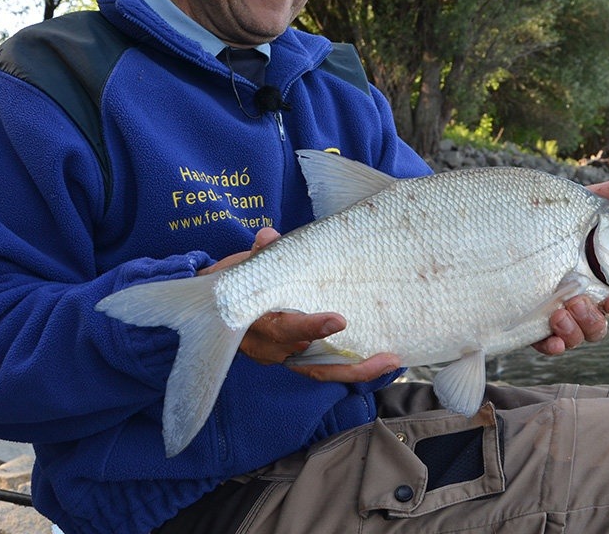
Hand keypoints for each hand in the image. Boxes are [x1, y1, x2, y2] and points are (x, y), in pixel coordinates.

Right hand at [201, 228, 401, 382]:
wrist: (217, 310)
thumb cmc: (234, 284)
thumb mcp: (240, 267)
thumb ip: (258, 253)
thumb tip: (268, 237)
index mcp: (256, 323)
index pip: (285, 328)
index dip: (311, 327)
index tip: (338, 321)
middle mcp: (271, 347)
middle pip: (312, 359)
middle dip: (349, 362)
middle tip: (384, 355)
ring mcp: (285, 356)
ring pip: (322, 370)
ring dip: (357, 370)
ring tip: (390, 361)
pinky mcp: (297, 358)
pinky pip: (324, 369)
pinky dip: (351, 368)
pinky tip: (381, 360)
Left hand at [530, 177, 608, 355]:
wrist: (487, 240)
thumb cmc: (536, 226)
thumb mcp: (561, 211)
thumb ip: (592, 199)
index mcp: (591, 279)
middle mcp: (577, 300)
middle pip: (601, 322)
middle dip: (597, 317)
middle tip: (581, 301)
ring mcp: (554, 316)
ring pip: (579, 336)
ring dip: (575, 329)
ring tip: (559, 311)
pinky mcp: (531, 328)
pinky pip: (548, 346)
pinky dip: (552, 345)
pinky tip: (548, 340)